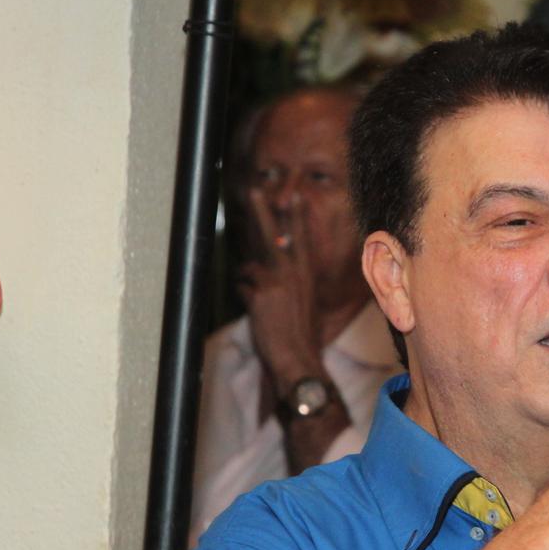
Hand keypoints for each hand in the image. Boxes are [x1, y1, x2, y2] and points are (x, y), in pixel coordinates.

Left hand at [240, 190, 325, 390]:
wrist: (298, 357)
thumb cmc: (301, 335)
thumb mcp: (305, 303)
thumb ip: (291, 283)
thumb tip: (268, 271)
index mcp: (306, 275)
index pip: (301, 239)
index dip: (297, 217)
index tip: (295, 198)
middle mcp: (292, 273)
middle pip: (273, 235)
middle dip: (262, 212)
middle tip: (254, 191)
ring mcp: (275, 281)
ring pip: (249, 266)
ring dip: (247, 278)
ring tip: (259, 298)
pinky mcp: (259, 293)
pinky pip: (242, 286)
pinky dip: (244, 296)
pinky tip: (256, 312)